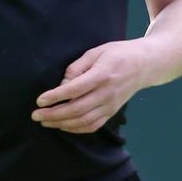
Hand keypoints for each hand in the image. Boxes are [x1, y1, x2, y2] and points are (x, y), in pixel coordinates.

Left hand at [31, 40, 146, 133]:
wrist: (145, 65)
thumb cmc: (118, 54)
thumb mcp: (96, 52)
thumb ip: (77, 67)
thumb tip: (62, 84)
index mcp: (102, 75)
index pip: (75, 89)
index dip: (56, 97)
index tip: (40, 100)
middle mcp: (107, 93)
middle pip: (77, 109)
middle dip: (54, 114)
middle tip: (36, 115)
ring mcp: (111, 105)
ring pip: (84, 121)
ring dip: (62, 124)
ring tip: (45, 122)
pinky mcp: (112, 112)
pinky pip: (93, 125)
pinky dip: (76, 129)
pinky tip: (63, 126)